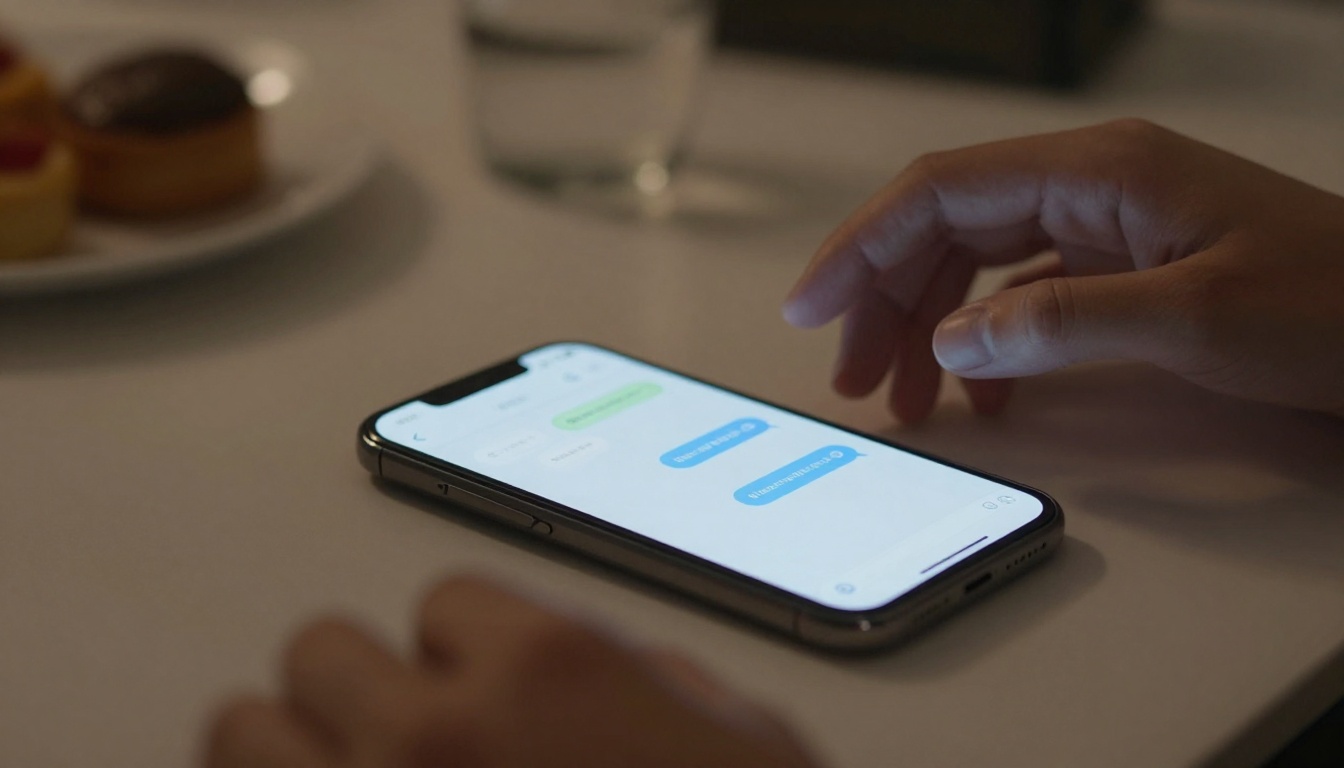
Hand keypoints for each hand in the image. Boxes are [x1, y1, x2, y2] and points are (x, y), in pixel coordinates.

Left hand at [204, 576, 817, 767]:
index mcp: (550, 672)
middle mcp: (438, 735)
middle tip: (403, 741)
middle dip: (363, 692)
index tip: (482, 691)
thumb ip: (665, 687)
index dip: (468, 651)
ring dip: (288, 754)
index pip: (443, 602)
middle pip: (320, 650)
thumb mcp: (749, 749)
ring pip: (240, 734)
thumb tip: (624, 673)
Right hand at [784, 119, 1343, 422]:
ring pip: (976, 260)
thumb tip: (959, 338)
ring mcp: (1107, 222)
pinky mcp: (1123, 262)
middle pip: (945, 226)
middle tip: (855, 373)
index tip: (812, 304)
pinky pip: (1022, 291)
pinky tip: (985, 388)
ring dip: (928, 324)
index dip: (861, 246)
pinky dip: (986, 339)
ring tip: (905, 392)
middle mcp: (1092, 184)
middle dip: (887, 300)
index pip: (939, 191)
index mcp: (1098, 171)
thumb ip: (1062, 322)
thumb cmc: (1339, 301)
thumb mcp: (1196, 318)